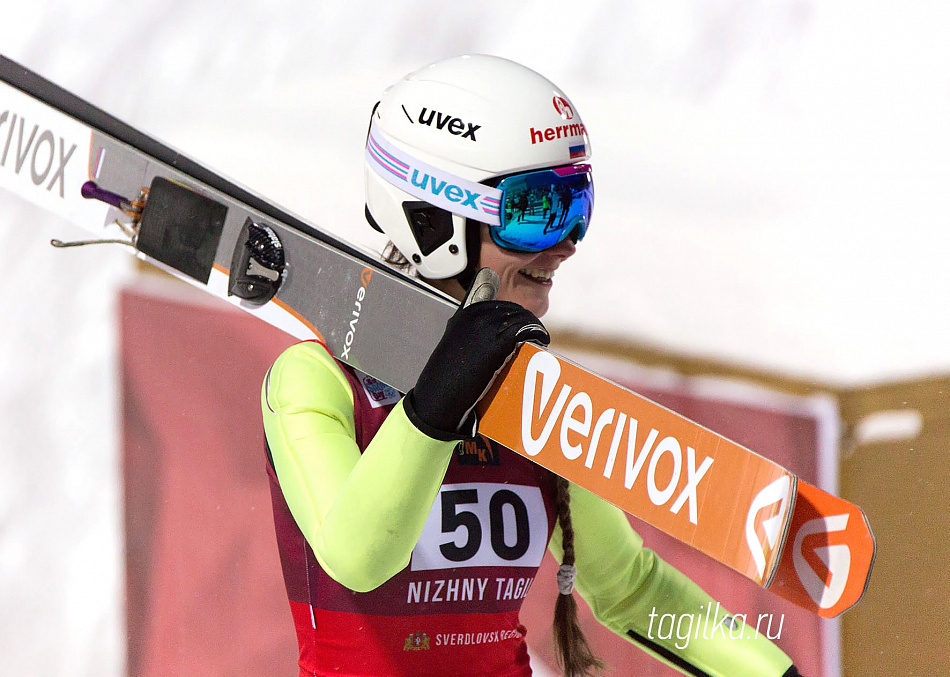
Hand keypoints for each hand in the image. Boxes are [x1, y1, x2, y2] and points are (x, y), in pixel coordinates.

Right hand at [405, 269, 548, 438]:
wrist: (440, 395)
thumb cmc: (447, 377)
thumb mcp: (456, 347)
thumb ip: (472, 337)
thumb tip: (493, 338)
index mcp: (464, 315)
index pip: (497, 304)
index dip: (513, 313)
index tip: (520, 323)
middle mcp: (476, 316)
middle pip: (513, 310)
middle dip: (526, 321)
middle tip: (534, 334)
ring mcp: (487, 328)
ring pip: (522, 319)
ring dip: (534, 327)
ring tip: (540, 339)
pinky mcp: (498, 342)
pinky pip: (526, 330)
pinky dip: (538, 334)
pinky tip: (541, 342)